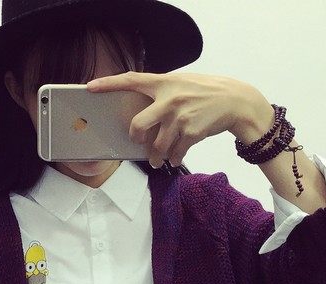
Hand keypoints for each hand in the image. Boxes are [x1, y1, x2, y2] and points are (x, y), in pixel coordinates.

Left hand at [86, 71, 273, 167]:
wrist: (235, 101)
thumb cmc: (205, 93)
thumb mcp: (182, 84)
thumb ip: (162, 94)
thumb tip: (143, 115)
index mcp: (164, 83)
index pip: (131, 80)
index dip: (109, 84)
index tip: (91, 87)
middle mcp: (169, 99)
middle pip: (138, 125)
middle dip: (136, 139)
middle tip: (140, 142)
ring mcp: (180, 117)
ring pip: (156, 146)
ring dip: (156, 157)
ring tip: (158, 159)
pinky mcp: (191, 133)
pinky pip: (174, 153)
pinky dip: (173, 158)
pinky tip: (175, 157)